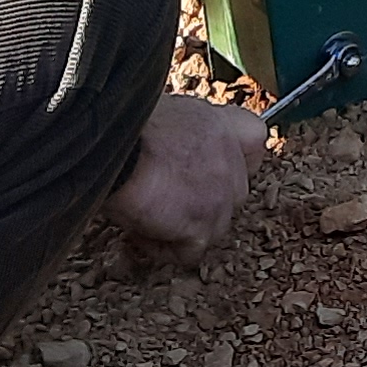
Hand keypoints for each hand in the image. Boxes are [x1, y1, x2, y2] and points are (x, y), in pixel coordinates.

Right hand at [104, 93, 266, 266]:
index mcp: (219, 125)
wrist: (113, 144)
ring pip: (213, 226)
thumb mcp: (161, 114)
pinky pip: (188, 252)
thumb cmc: (122, 124)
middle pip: (233, 193)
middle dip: (203, 201)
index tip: (209, 165)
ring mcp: (221, 197)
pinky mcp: (203, 227)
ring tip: (145, 215)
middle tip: (166, 196)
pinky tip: (138, 232)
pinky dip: (162, 248)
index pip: (254, 138)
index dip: (236, 156)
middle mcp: (229, 159)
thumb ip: (182, 135)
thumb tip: (169, 152)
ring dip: (181, 227)